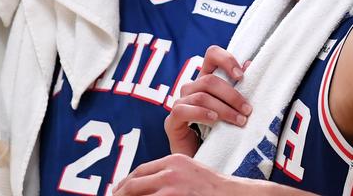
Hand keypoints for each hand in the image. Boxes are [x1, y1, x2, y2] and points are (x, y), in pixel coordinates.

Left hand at [112, 153, 235, 195]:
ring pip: (137, 195)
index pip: (140, 171)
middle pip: (134, 183)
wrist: (234, 194)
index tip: (118, 190)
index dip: (126, 182)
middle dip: (120, 194)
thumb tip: (148, 185)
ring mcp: (172, 187)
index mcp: (173, 160)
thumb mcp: (190, 171)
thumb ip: (170, 174)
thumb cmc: (213, 188)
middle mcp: (170, 171)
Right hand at [164, 46, 251, 155]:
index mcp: (206, 81)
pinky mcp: (172, 121)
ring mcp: (180, 104)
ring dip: (223, 108)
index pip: (211, 55)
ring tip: (239, 121)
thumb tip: (250, 64)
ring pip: (200, 96)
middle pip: (209, 80)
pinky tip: (214, 121)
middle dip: (232, 95)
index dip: (226, 59)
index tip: (241, 76)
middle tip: (247, 110)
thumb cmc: (221, 134)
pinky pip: (183, 110)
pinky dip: (201, 113)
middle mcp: (191, 89)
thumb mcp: (233, 109)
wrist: (204, 162)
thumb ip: (239, 88)